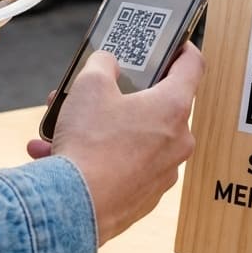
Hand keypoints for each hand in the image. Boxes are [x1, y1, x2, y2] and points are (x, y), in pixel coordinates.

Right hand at [27, 45, 202, 244]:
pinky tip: (58, 155)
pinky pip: (122, 166)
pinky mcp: (144, 196)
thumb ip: (102, 64)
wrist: (76, 208)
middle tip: (96, 89)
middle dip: (120, 95)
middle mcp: (176, 141)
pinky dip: (97, 157)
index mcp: (172, 107)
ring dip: (100, 128)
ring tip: (61, 127)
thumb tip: (107, 63)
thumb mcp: (89, 85)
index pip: (193, 66)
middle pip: (156, 105)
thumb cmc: (90, 145)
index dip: (182, 49)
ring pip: (133, 138)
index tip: (173, 44)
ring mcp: (163, 172)